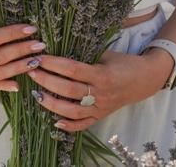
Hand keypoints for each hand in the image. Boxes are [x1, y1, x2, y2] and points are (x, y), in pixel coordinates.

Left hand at [26, 48, 173, 131]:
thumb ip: (86, 55)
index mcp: (101, 74)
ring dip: (51, 103)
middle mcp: (100, 93)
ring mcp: (100, 107)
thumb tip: (59, 50)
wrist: (144, 80)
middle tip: (31, 71)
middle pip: (68, 90)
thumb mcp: (107, 54)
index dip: (53, 64)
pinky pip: (82, 125)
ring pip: (71, 110)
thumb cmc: (124, 63)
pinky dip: (68, 125)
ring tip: (36, 94)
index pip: (72, 69)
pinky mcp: (100, 116)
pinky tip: (54, 120)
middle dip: (46, 80)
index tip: (39, 57)